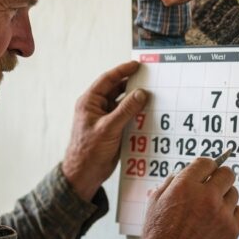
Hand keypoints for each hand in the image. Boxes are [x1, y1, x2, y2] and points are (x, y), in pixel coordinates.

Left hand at [62, 61, 147, 200]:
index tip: (137, 65)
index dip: (122, 71)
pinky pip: (127, 117)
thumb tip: (141, 93)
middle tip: (150, 79)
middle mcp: (97, 107)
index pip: (107, 80)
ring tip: (153, 95)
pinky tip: (149, 113)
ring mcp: (105, 118)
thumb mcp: (109, 128)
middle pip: (117, 90)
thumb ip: (126, 110)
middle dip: (132, 85)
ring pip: (123, 104)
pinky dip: (137, 114)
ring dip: (136, 100)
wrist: (85, 174)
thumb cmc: (89, 150)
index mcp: (90, 102)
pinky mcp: (113, 129)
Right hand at [135, 158, 238, 238]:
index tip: (208, 171)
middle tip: (215, 185)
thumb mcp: (155, 202)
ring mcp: (221, 214)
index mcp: (185, 186)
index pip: (206, 162)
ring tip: (212, 209)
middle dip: (220, 178)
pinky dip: (232, 214)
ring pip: (234, 193)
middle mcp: (206, 196)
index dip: (207, 166)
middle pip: (227, 174)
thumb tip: (181, 173)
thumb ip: (170, 183)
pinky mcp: (231, 230)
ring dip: (225, 198)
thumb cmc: (158, 236)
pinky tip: (220, 220)